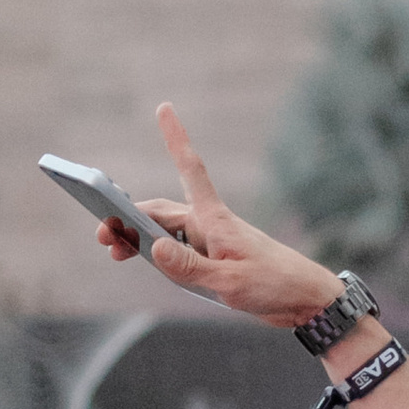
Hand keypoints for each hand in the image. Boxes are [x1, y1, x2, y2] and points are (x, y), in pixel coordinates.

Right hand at [98, 106, 345, 329]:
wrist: (306, 301)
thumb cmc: (274, 285)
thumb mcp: (228, 282)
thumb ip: (189, 268)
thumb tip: (152, 248)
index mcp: (214, 220)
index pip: (190, 170)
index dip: (176, 138)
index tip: (164, 107)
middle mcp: (209, 225)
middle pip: (160, 213)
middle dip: (129, 219)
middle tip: (103, 238)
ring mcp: (211, 242)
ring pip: (165, 234)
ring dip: (139, 239)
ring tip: (116, 253)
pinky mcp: (214, 260)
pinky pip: (178, 253)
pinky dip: (159, 255)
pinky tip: (147, 265)